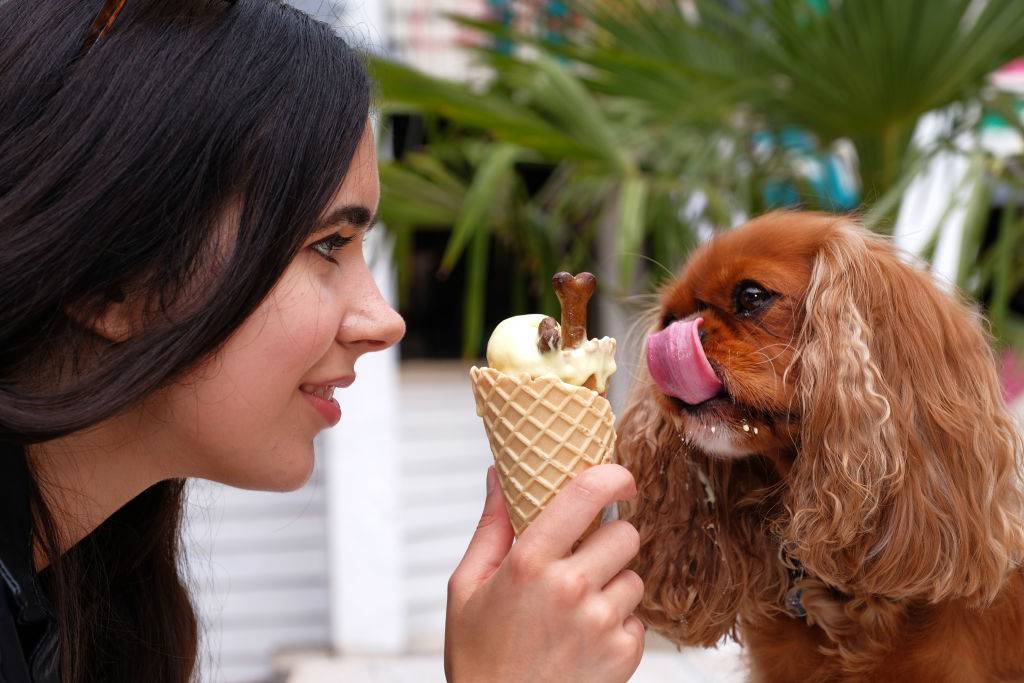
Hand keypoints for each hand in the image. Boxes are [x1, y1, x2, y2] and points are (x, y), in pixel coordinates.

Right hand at [444, 464, 644, 681]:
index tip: (619, 476)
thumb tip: (498, 477)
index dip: (612, 476)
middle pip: (625, 533)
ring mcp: (601, 623)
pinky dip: (618, 624)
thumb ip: (490, 528)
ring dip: (613, 585)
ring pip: (634, 577)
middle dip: (608, 541)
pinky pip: (638, 619)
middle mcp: (570, 588)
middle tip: (583, 559)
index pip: (586, 495)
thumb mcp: (467, 588)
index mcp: (529, 563)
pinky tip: (585, 639)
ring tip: (578, 608)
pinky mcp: (623, 654)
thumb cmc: (479, 656)